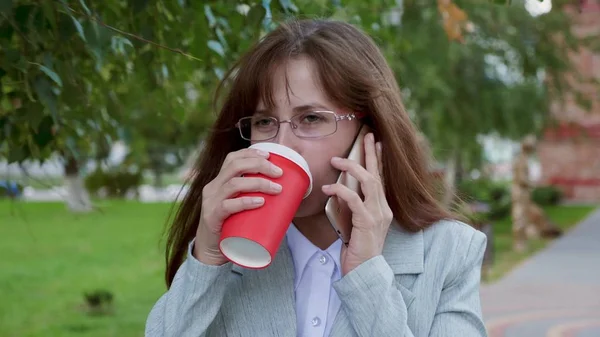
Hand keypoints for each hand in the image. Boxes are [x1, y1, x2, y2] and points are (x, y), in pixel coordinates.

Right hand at [194, 148, 283, 264]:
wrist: (211, 252)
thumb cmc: (232, 227)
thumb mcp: (240, 207)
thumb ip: (256, 198)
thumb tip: (290, 195)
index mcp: (219, 181)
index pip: (232, 159)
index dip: (250, 153)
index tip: (269, 154)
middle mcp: (213, 188)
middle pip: (235, 166)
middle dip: (259, 165)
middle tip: (279, 173)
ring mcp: (210, 202)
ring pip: (234, 184)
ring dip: (259, 183)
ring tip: (277, 189)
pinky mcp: (212, 217)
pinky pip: (228, 205)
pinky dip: (246, 202)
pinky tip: (260, 202)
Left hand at [322, 133, 392, 274]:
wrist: (365, 271)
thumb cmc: (357, 249)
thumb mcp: (356, 224)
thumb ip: (353, 208)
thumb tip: (340, 191)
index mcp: (381, 208)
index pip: (381, 178)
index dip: (378, 160)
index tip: (375, 143)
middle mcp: (383, 208)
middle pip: (377, 174)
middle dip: (370, 154)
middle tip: (366, 137)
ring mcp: (377, 214)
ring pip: (369, 182)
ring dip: (352, 167)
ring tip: (336, 159)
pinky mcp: (367, 222)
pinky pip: (354, 199)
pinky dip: (341, 190)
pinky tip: (328, 187)